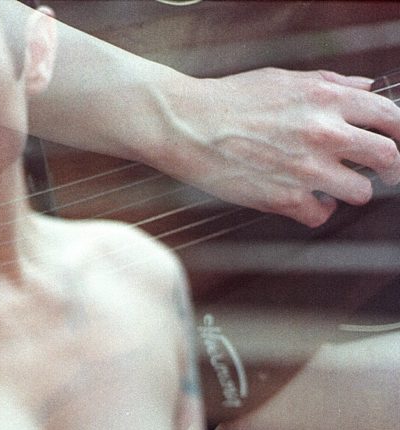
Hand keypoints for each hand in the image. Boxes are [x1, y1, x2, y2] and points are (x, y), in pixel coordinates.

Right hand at [156, 68, 399, 226]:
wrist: (185, 124)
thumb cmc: (226, 100)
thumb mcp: (282, 79)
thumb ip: (329, 83)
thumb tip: (363, 86)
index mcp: (326, 98)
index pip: (389, 116)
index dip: (399, 132)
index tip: (395, 142)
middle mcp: (324, 133)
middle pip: (387, 156)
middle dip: (391, 168)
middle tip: (384, 174)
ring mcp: (306, 169)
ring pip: (360, 192)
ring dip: (349, 191)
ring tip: (331, 188)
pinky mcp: (283, 199)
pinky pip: (320, 215)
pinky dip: (315, 211)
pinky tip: (303, 202)